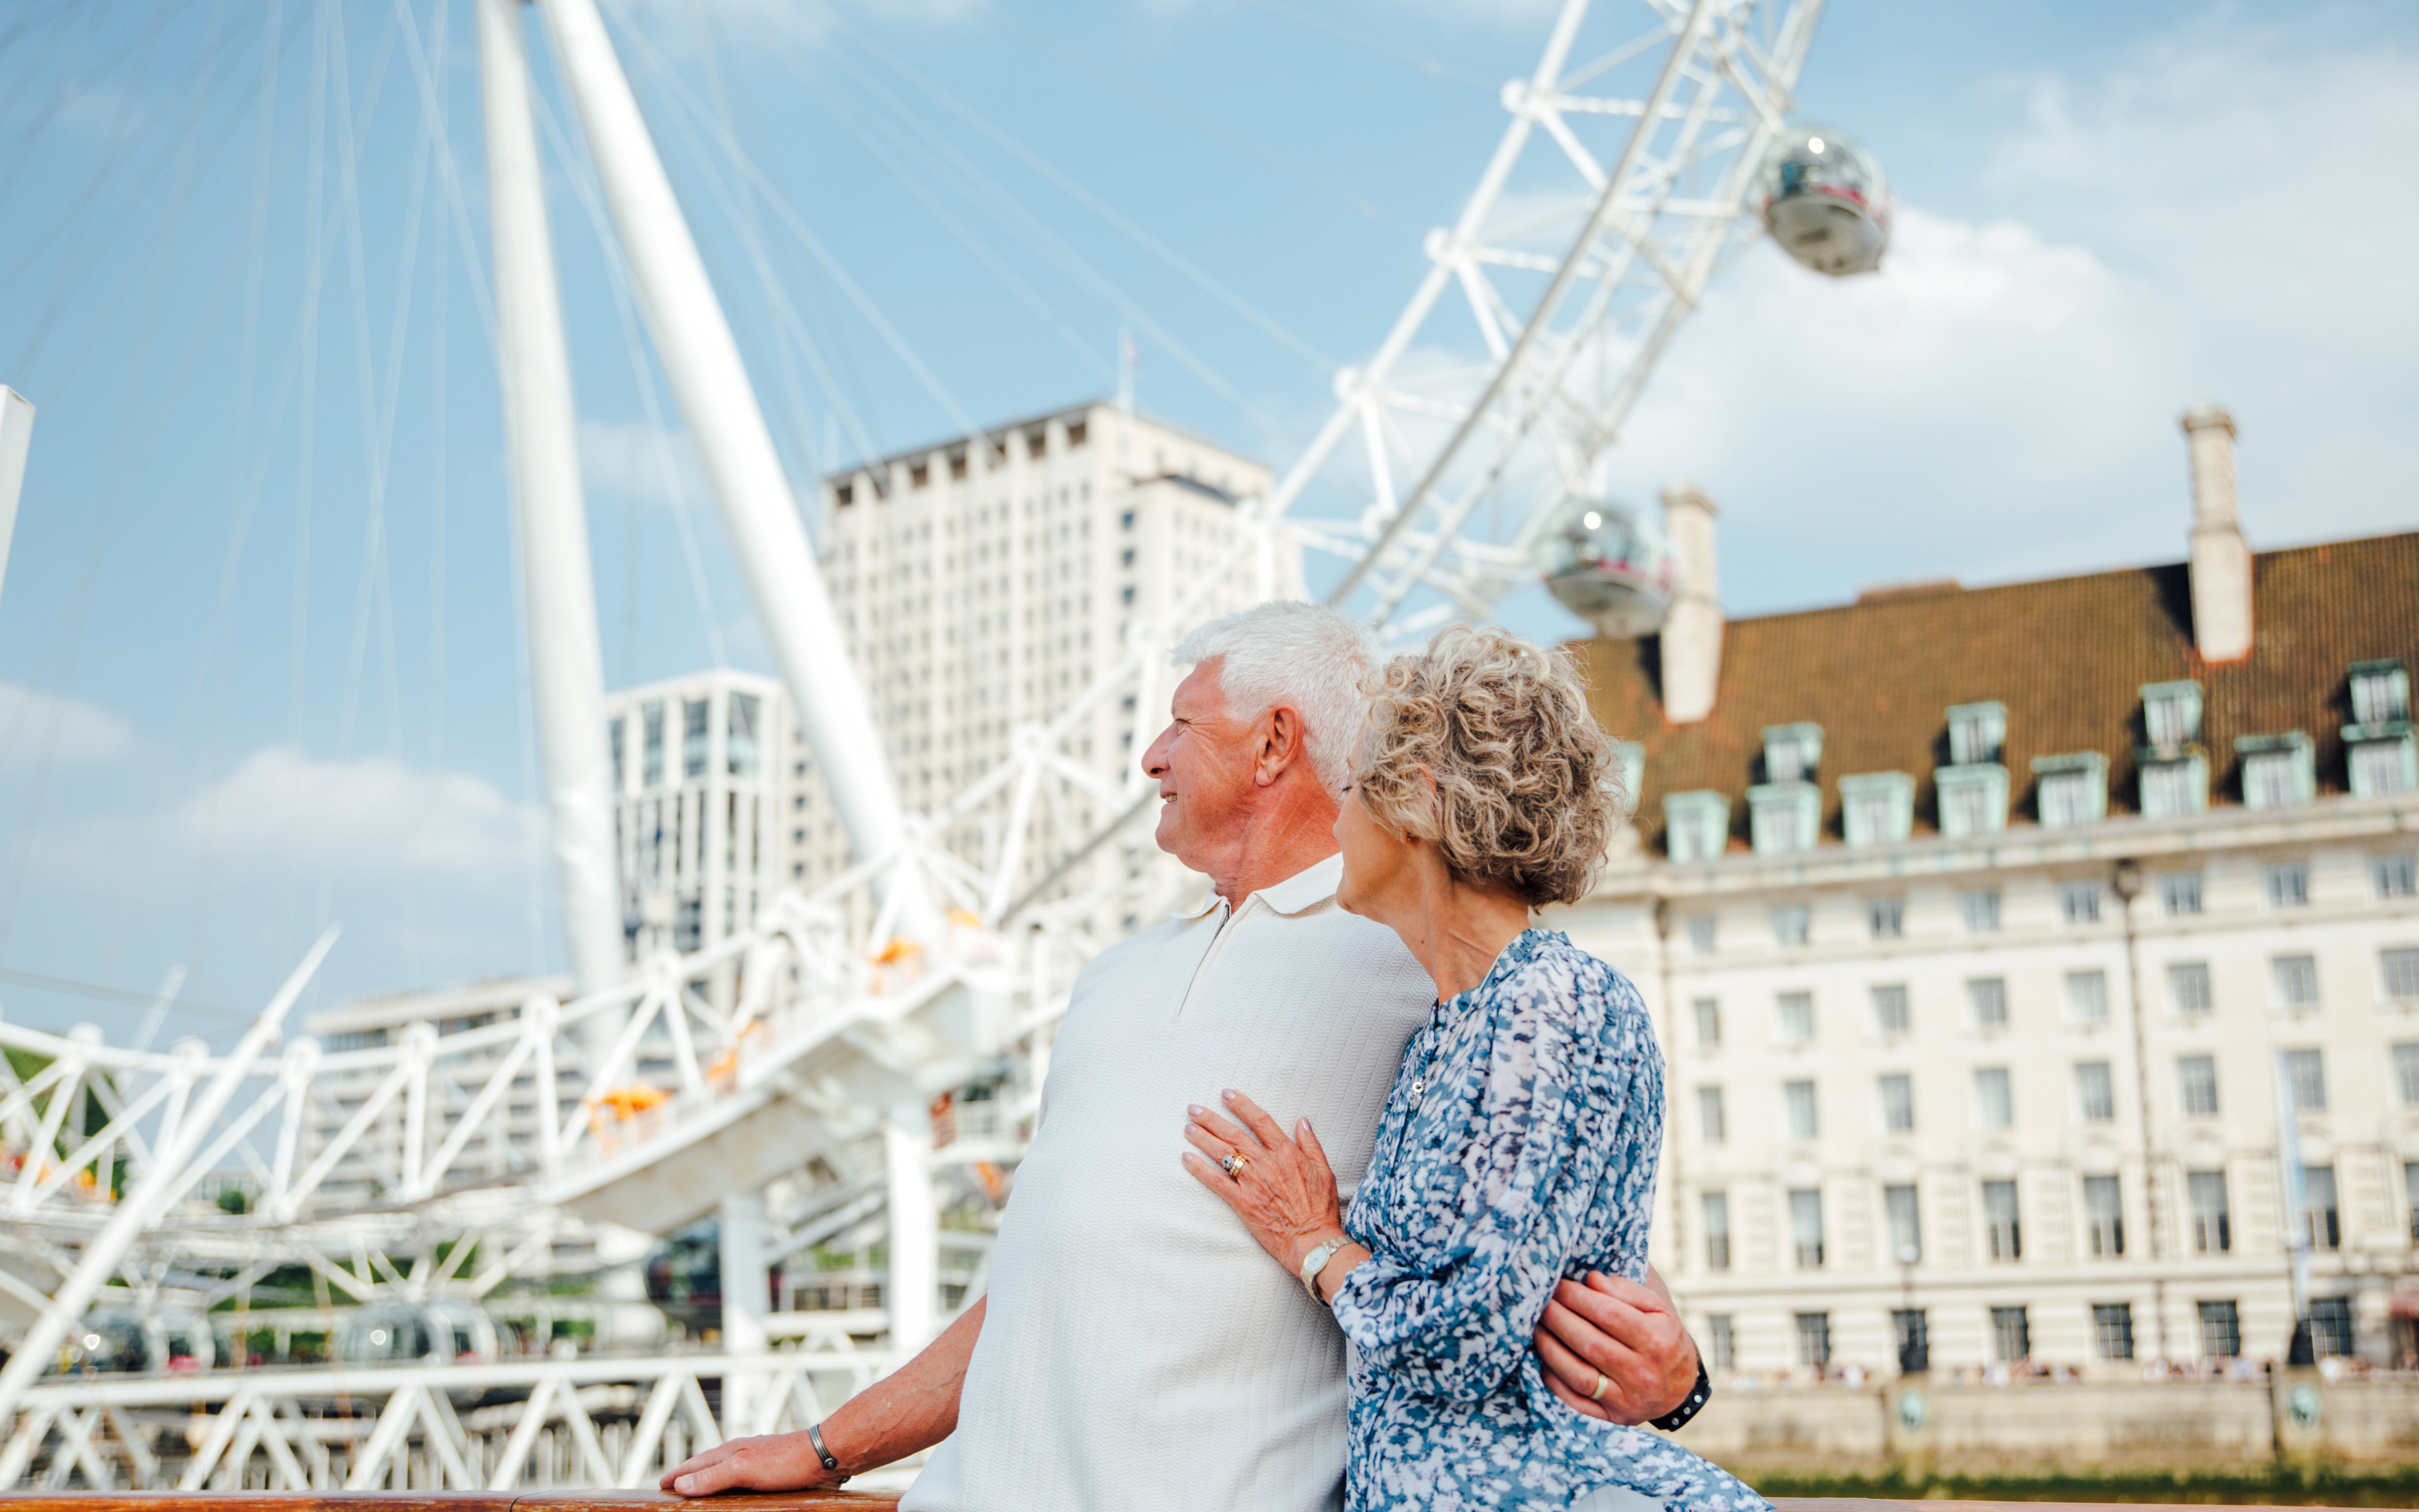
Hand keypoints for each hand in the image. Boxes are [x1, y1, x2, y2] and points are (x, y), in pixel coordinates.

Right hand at [660, 1430, 840, 1494]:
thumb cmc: (786, 1461)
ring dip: (711, 1478)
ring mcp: (758, 1458)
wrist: (825, 1455)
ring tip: (700, 1488)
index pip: (696, 1464)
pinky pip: (743, 1476)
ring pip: (726, 1469)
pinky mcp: (773, 1468)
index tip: (661, 1484)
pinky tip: (739, 1489)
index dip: (678, 1475)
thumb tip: (681, 1484)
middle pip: (708, 1465)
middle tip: (674, 1485)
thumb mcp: (744, 1470)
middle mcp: (742, 1451)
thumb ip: (713, 1477)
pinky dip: (732, 1482)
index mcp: (731, 1451)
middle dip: (690, 1475)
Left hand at [1182, 1089, 1349, 1276]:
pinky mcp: (1242, 1203)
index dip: (1241, 1105)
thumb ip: (1311, 1144)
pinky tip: (1187, 1159)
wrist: (1312, 1240)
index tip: (1227, 1094)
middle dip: (1211, 1119)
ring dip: (1202, 1139)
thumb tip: (1302, 1121)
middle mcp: (1266, 1163)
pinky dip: (1200, 1169)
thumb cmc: (1321, 1209)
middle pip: (1233, 1134)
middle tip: (1193, 1109)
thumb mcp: (1324, 1171)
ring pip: (1222, 1154)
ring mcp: (1252, 1182)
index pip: (1260, 1120)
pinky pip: (1216, 1182)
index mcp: (1286, 1153)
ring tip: (1188, 1128)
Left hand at [1534, 1270, 1698, 1425]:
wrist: (1680, 1388)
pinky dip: (1553, 1379)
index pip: (1608, 1315)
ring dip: (1549, 1348)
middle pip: (1589, 1343)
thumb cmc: (1663, 1338)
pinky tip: (1543, 1357)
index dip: (1577, 1297)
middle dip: (1558, 1318)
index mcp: (1657, 1342)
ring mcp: (1626, 1400)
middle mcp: (1643, 1374)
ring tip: (1536, 1327)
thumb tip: (1591, 1279)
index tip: (1558, 1284)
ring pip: (1578, 1375)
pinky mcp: (1611, 1418)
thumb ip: (1626, 1291)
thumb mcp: (1657, 1309)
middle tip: (1540, 1302)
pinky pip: (1574, 1401)